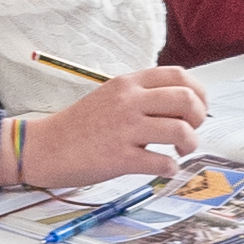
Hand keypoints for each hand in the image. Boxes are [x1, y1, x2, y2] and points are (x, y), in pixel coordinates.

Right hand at [14, 69, 205, 188]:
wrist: (44, 148)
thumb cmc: (78, 126)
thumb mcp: (109, 96)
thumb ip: (141, 96)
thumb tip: (180, 106)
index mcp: (127, 83)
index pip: (178, 76)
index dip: (198, 92)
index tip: (197, 108)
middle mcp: (128, 101)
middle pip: (186, 100)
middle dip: (199, 118)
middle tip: (190, 131)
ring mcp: (125, 129)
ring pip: (180, 131)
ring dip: (190, 144)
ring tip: (179, 151)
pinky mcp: (120, 158)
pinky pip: (162, 162)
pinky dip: (170, 168)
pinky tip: (163, 168)